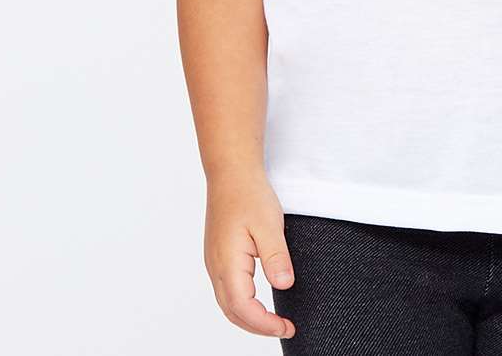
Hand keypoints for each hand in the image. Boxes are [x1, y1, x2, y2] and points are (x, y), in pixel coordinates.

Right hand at [203, 167, 296, 339]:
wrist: (231, 172)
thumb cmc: (249, 194)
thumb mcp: (270, 223)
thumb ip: (276, 257)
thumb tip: (284, 285)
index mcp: (227, 262)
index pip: (244, 308)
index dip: (265, 324)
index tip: (287, 326)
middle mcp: (215, 267)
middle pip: (232, 312)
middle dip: (258, 327)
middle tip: (285, 328)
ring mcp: (214, 262)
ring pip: (227, 303)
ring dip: (248, 318)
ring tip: (273, 321)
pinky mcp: (217, 256)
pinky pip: (226, 290)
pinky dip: (241, 304)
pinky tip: (257, 302)